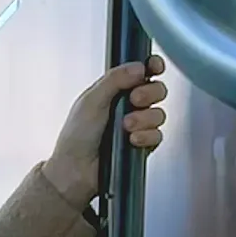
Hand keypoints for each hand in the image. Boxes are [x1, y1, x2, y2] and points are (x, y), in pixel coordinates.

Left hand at [41, 55, 168, 204]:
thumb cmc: (76, 137)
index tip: (154, 67)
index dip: (152, 66)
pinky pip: (158, 135)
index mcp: (114, 90)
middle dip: (149, 93)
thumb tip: (138, 66)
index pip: (141, 71)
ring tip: (127, 126)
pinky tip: (132, 140)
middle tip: (135, 100)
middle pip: (156, 89)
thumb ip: (115, 79)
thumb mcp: (92, 100)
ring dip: (145, 118)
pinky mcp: (143, 144)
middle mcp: (128, 105)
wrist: (76, 170)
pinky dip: (146, 136)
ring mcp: (138, 125)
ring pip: (159, 113)